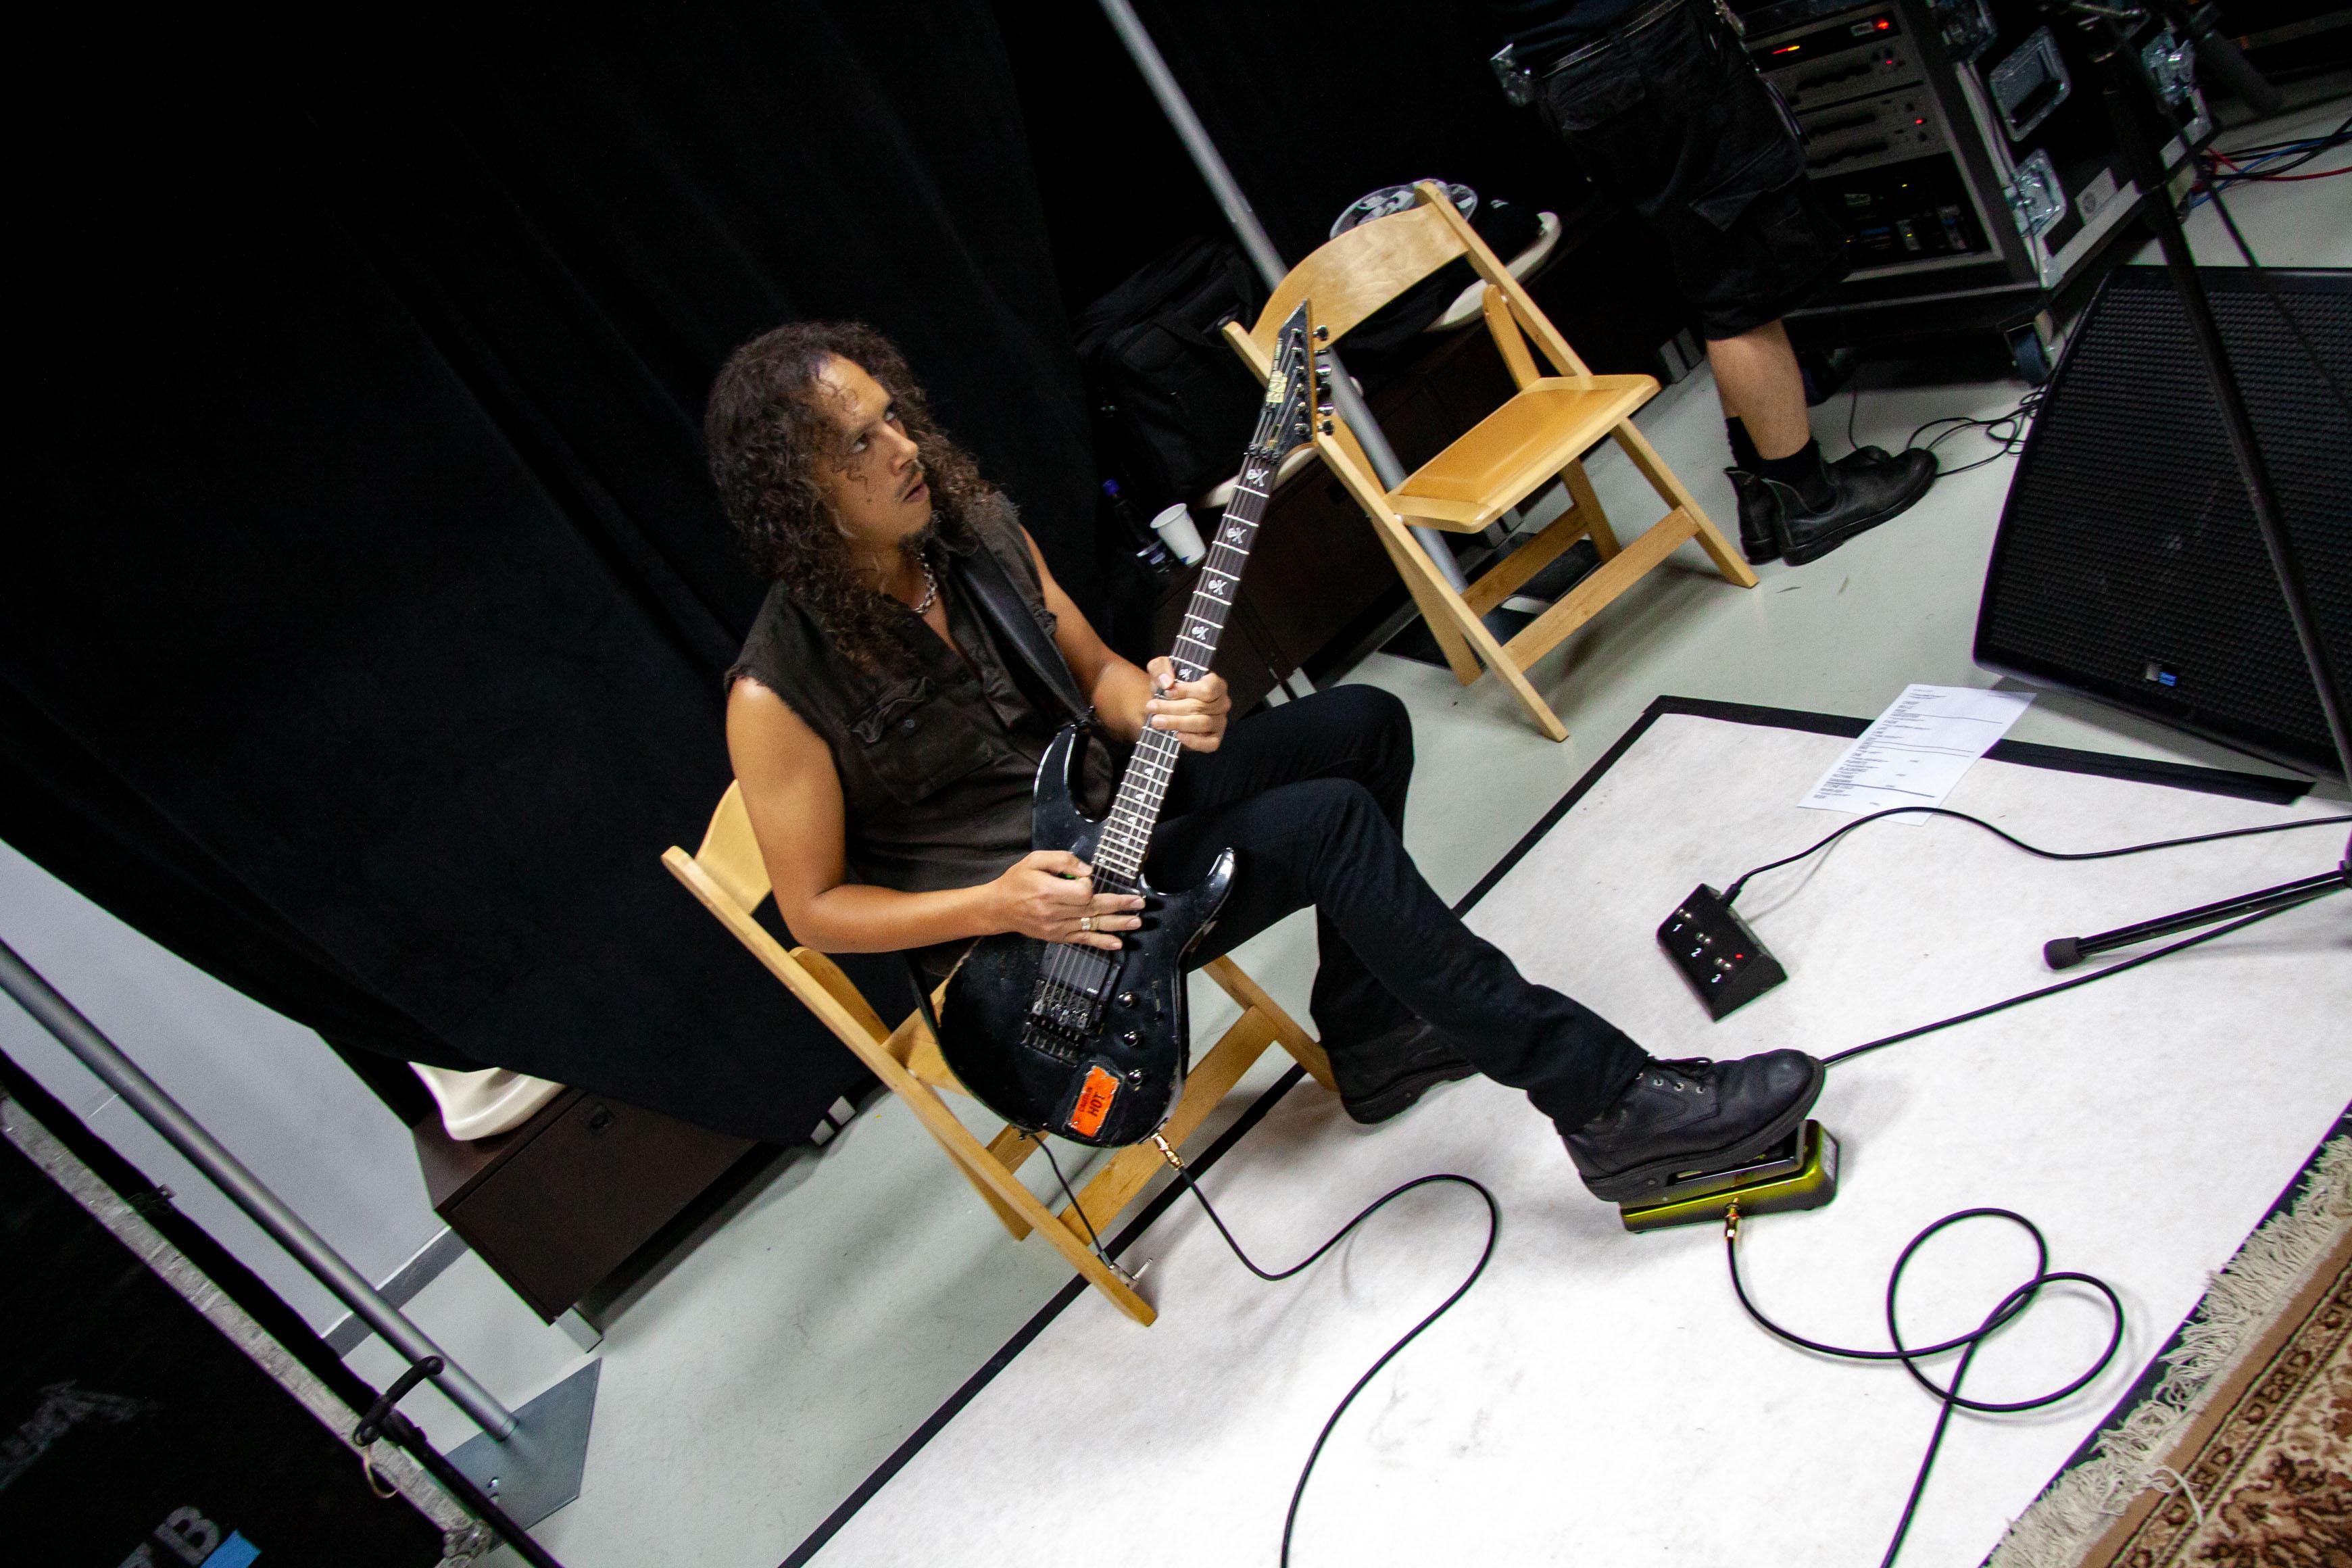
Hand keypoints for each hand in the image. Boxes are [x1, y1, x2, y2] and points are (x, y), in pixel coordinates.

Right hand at [989, 850, 1144, 950]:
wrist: (999, 908)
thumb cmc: (1017, 881)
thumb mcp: (1034, 860)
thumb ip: (1062, 860)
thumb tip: (1088, 871)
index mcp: (1049, 891)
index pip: (1082, 892)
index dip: (1089, 885)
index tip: (1085, 879)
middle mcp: (1054, 912)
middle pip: (1093, 909)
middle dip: (1119, 905)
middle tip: (1139, 903)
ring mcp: (1056, 927)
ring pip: (1092, 925)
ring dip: (1117, 924)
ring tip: (1136, 921)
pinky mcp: (1057, 937)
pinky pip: (1083, 939)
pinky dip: (1101, 942)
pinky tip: (1118, 943)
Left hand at [1144, 657, 1230, 752]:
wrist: (1164, 707)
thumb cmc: (1167, 687)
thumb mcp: (1159, 669)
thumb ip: (1160, 668)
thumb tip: (1167, 682)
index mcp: (1215, 684)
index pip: (1208, 688)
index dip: (1187, 691)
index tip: (1167, 692)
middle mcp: (1222, 703)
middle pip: (1200, 706)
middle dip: (1173, 708)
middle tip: (1151, 707)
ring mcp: (1220, 722)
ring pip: (1202, 723)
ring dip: (1177, 722)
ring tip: (1156, 721)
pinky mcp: (1214, 739)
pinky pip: (1209, 744)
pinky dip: (1193, 741)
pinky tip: (1177, 735)